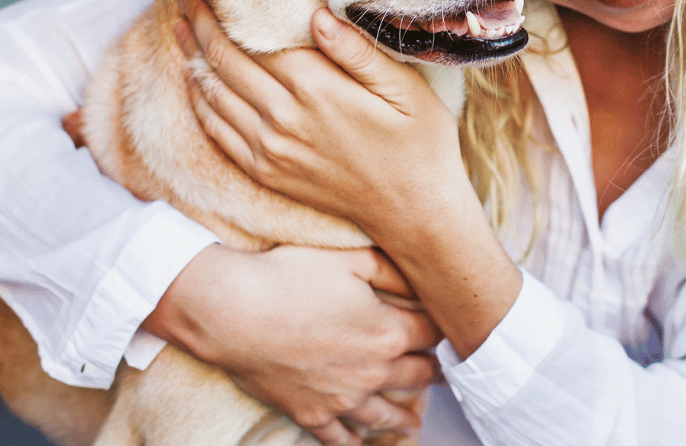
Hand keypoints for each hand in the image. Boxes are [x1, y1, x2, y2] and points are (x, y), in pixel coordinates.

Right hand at [144, 243, 439, 445]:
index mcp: (388, 332)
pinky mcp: (311, 413)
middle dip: (432, 371)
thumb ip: (392, 271)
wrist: (236, 313)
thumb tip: (422, 280)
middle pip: (417, 375)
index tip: (448, 326)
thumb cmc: (292, 277)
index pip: (431, 333)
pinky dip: (356, 444)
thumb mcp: (351, 259)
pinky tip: (364, 445)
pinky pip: (340, 439)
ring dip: (405, 416)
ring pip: (385, 414)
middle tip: (442, 371)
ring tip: (415, 421)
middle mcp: (373, 372)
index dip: (442, 327)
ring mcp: (342, 399)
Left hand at [173, 0, 471, 242]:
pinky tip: (195, 81)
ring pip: (213, 94)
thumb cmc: (419, 144)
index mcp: (317, 90)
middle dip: (199, 23)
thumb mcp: (405, 89)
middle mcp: (283, 119)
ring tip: (179, 25)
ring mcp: (270, 150)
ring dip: (191, 57)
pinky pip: (218, 132)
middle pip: (224, 61)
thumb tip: (316, 13)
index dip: (223, 9)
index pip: (252, 39)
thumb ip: (358, 51)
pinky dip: (200, 101)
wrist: (414, 213)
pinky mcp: (266, 172)